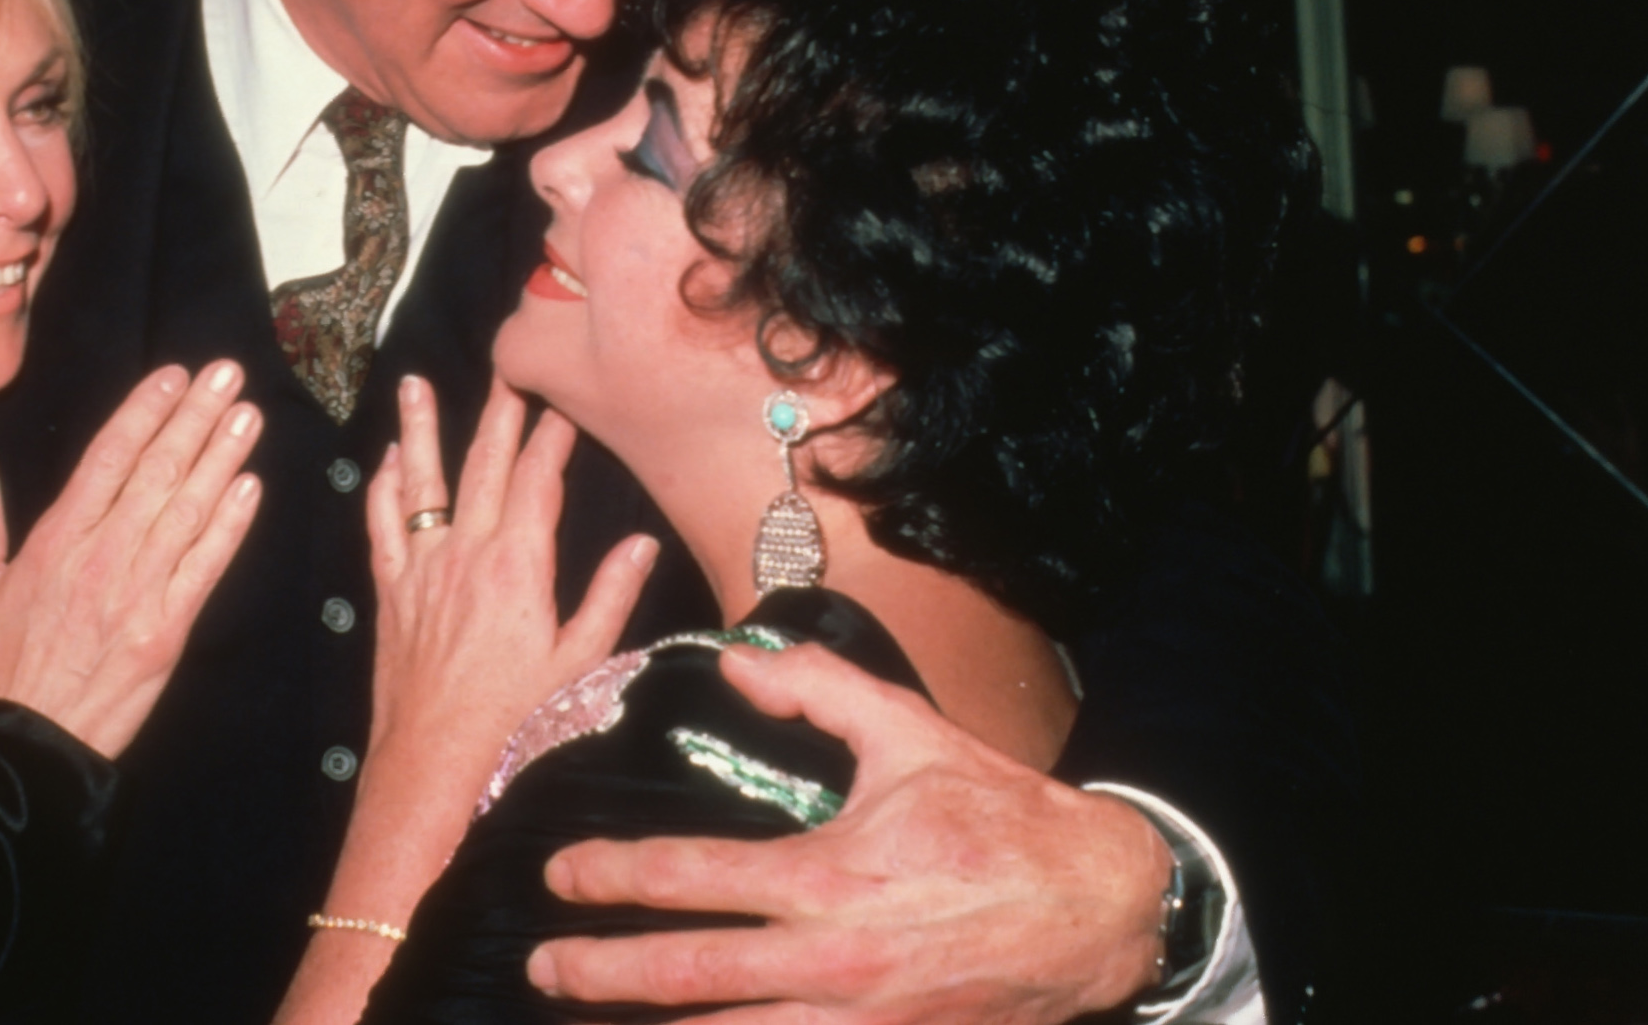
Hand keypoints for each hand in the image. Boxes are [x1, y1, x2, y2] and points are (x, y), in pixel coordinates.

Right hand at [0, 361, 261, 758]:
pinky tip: (251, 488)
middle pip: (156, 471)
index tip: (174, 375)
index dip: (144, 412)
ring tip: (248, 415)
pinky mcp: (165, 631)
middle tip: (228, 373)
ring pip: (187, 511)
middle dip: (194, 417)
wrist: (23, 746)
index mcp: (55, 540)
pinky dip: (230, 527)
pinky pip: (204, 568)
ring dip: (221, 458)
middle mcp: (100, 556)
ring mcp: (136, 593)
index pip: (107, 458)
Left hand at [271, 379, 654, 1024]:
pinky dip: (383, 489)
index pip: (538, 481)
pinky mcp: (391, 590)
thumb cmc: (514, 723)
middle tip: (506, 371)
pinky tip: (385, 462)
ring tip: (414, 385)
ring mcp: (423, 569)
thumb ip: (609, 596)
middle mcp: (466, 554)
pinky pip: (383, 526)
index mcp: (518, 567)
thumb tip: (641, 544)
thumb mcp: (579, 663)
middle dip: (498, 415)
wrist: (433, 763)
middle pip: (484, 467)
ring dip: (420, 431)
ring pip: (422, 483)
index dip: (551, 438)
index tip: (562, 403)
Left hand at [530, 641, 1170, 1024]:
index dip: (612, 877)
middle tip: (542, 970)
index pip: (691, 877)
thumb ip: (815, 690)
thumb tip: (735, 659)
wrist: (1105, 909)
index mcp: (827, 875)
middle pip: (688, 978)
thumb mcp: (909, 732)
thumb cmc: (1000, 816)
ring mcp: (860, 1021)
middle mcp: (832, 960)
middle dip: (603, 975)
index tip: (558, 874)